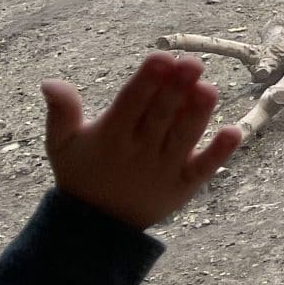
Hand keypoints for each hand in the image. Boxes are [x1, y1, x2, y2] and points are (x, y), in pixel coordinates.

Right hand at [43, 53, 243, 231]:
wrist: (96, 227)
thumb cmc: (81, 173)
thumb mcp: (61, 144)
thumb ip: (61, 112)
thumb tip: (49, 82)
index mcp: (110, 136)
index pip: (131, 104)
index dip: (147, 81)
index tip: (161, 57)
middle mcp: (139, 151)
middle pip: (161, 115)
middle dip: (176, 89)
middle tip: (192, 62)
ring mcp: (164, 168)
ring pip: (184, 136)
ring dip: (198, 114)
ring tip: (208, 89)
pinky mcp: (183, 185)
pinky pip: (203, 168)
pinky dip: (219, 153)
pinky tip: (234, 132)